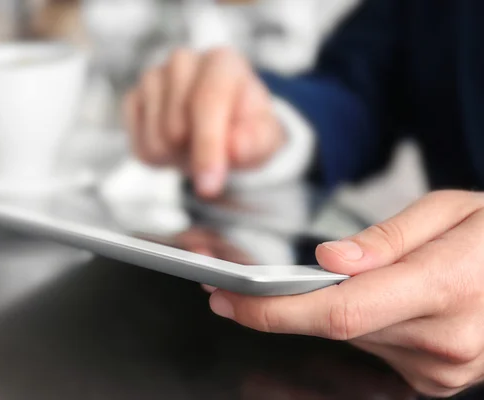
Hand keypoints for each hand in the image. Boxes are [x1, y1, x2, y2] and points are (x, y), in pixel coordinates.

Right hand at [124, 48, 284, 197]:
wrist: (223, 125)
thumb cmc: (246, 129)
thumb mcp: (265, 139)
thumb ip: (256, 142)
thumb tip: (235, 148)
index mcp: (222, 63)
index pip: (206, 102)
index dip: (208, 146)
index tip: (210, 184)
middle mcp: (183, 62)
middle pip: (175, 128)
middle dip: (194, 155)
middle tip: (213, 153)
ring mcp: (153, 78)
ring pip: (155, 141)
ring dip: (177, 158)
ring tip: (195, 147)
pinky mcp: (133, 98)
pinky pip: (137, 144)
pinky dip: (158, 159)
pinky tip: (175, 146)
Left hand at [208, 190, 483, 396]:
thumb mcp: (450, 210)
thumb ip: (387, 238)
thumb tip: (329, 260)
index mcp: (446, 286)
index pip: (338, 310)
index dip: (273, 310)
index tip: (228, 300)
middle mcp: (445, 340)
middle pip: (336, 326)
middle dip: (284, 306)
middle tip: (243, 286)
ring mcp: (444, 369)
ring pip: (353, 338)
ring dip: (328, 310)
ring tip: (325, 281)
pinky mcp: (439, 379)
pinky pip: (376, 348)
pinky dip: (359, 323)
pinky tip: (368, 299)